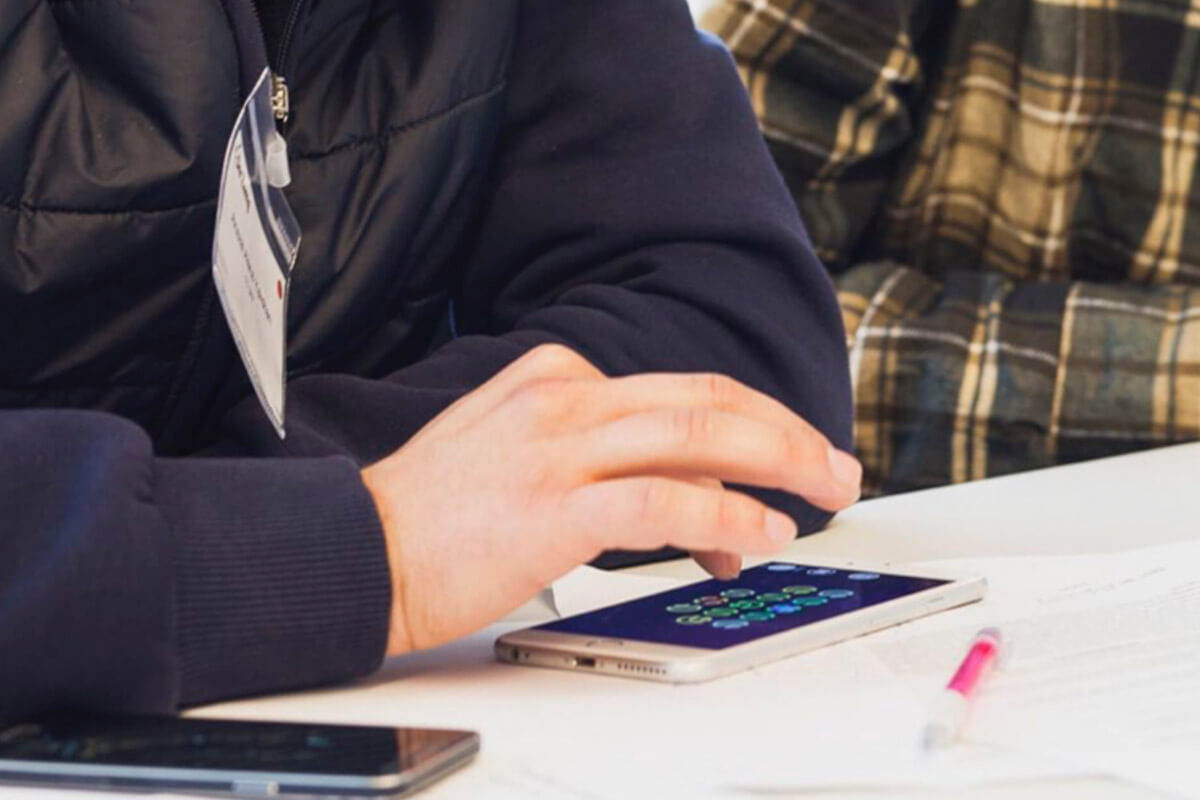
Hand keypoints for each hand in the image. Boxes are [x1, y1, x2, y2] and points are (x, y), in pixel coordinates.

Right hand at [361, 345, 860, 654]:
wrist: (358, 550)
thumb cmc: (436, 515)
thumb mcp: (519, 452)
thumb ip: (600, 458)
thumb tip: (686, 499)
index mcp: (556, 376)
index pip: (677, 392)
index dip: (745, 428)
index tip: (777, 466)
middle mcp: (564, 397)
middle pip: (705, 399)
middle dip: (786, 431)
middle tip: (835, 464)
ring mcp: (560, 447)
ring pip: (700, 434)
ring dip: (780, 462)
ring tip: (825, 493)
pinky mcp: (555, 505)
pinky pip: (666, 499)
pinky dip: (725, 515)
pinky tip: (760, 532)